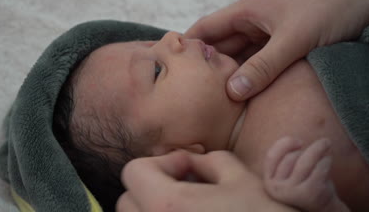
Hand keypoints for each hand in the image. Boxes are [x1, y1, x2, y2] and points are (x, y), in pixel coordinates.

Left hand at [116, 150, 297, 211]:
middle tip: (185, 188)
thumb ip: (210, 161)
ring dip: (152, 209)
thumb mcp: (242, 179)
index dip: (161, 163)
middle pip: (127, 201)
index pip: (133, 172)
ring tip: (187, 209)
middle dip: (150, 188)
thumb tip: (193, 163)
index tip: (188, 169)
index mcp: (168, 205)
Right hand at [185, 0, 368, 100]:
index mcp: (246, 11)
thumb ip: (263, 67)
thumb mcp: (294, 39)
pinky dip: (247, 78)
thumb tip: (231, 92)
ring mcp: (265, 35)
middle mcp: (251, 23)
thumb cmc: (328, 9)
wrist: (364, 1)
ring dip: (227, 75)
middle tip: (188, 95)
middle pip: (218, 47)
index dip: (185, 46)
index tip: (169, 68)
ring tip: (209, 100)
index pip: (205, 28)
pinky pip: (256, 64)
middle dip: (204, 68)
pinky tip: (239, 95)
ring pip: (237, 58)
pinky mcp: (279, 46)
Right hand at [263, 137, 349, 211]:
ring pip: (304, 161)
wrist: (320, 207)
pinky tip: (329, 158)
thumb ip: (284, 157)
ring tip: (326, 144)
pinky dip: (326, 160)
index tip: (299, 141)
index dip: (284, 144)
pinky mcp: (310, 193)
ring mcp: (292, 192)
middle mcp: (277, 189)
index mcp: (268, 182)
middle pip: (290, 157)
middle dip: (305, 150)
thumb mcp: (288, 172)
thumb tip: (295, 141)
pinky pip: (318, 168)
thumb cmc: (305, 183)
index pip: (271, 156)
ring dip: (318, 149)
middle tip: (317, 148)